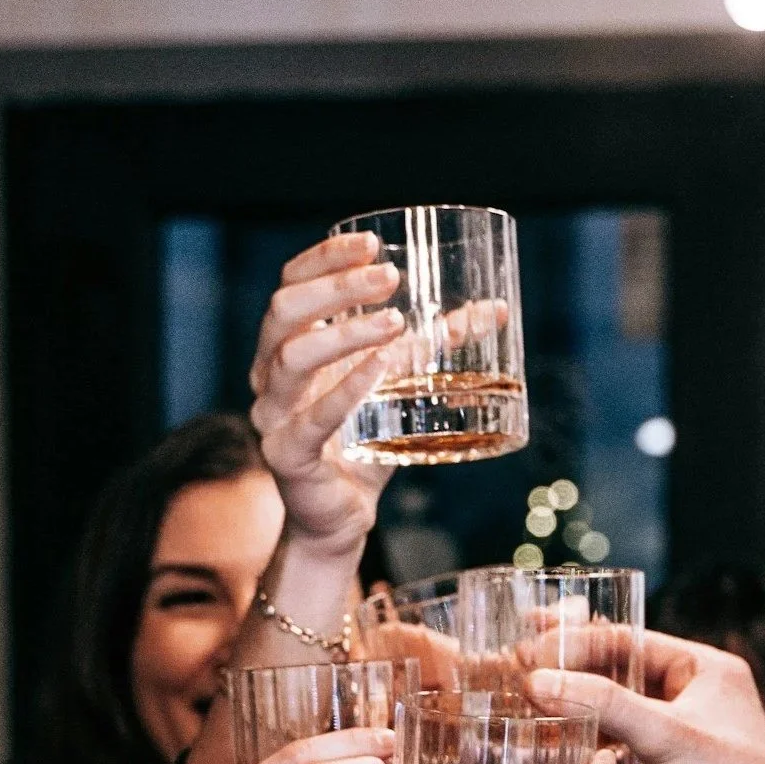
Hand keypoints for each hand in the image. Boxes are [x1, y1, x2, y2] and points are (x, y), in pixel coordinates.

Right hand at [247, 233, 404, 557]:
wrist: (342, 519)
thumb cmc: (367, 447)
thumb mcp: (403, 387)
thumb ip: (436, 348)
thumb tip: (494, 310)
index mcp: (288, 350)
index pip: (292, 286)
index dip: (325, 260)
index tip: (371, 245)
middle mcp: (270, 378)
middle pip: (284, 312)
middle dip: (337, 288)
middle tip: (390, 277)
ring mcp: (273, 416)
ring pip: (292, 358)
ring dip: (345, 333)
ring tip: (396, 321)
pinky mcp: (288, 456)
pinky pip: (313, 418)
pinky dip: (347, 390)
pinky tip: (380, 369)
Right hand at [526, 633, 764, 763]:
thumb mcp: (667, 735)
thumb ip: (603, 704)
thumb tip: (539, 681)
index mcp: (706, 669)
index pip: (630, 641)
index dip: (577, 642)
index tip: (529, 646)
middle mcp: (693, 697)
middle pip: (618, 673)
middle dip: (571, 671)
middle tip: (517, 667)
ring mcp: (678, 737)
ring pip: (615, 714)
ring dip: (575, 710)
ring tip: (524, 705)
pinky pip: (618, 751)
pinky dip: (587, 748)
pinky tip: (552, 748)